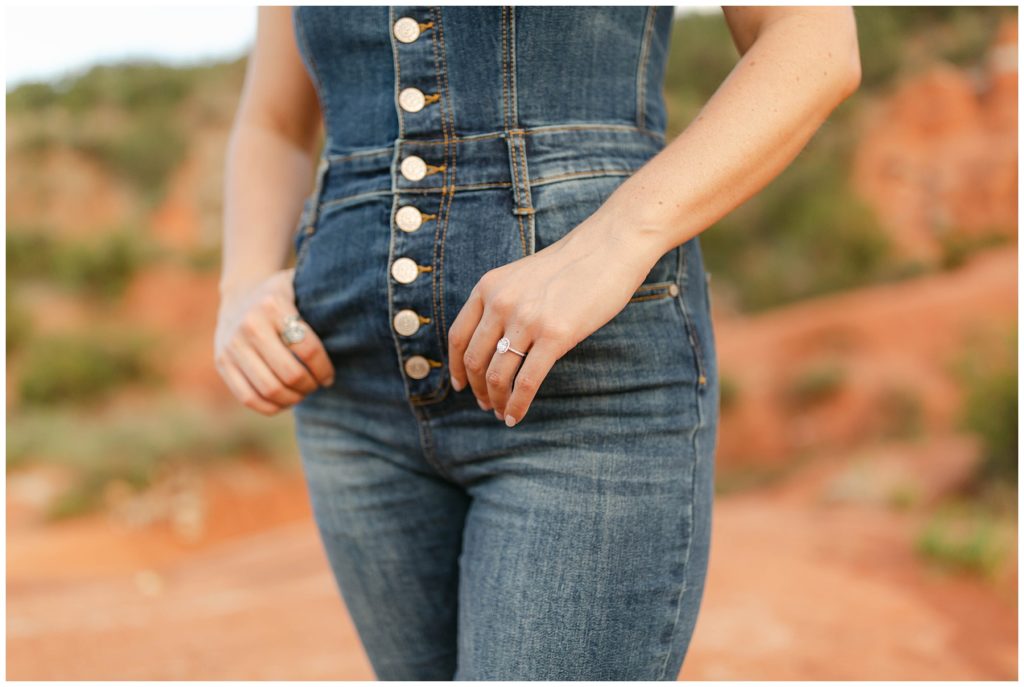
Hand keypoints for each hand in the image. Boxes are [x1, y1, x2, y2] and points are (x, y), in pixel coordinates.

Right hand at [214, 268, 334, 414]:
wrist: (241, 295)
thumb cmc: (285, 296)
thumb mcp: (302, 286)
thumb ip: (325, 298)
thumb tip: (362, 320)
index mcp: (273, 305)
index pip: (308, 349)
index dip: (324, 369)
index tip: (329, 375)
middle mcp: (249, 324)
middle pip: (290, 373)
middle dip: (310, 386)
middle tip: (317, 385)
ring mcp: (231, 345)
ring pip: (270, 389)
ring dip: (294, 399)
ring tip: (303, 393)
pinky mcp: (222, 363)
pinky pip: (249, 398)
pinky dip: (272, 407)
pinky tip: (286, 401)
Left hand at [447, 216, 660, 426]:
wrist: (609, 247)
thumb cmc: (571, 265)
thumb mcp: (521, 277)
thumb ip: (502, 303)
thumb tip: (494, 344)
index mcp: (488, 287)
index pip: (458, 337)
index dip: (455, 367)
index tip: (460, 385)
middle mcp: (501, 303)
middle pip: (474, 360)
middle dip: (477, 389)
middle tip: (485, 404)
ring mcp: (527, 320)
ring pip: (497, 375)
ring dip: (496, 400)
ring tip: (501, 413)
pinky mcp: (555, 336)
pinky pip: (526, 382)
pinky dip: (517, 405)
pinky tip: (515, 417)